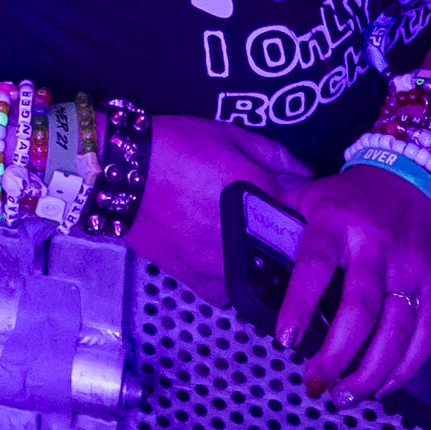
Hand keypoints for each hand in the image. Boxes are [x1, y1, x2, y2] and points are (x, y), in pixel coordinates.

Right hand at [125, 114, 308, 305]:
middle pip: (283, 258)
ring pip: (256, 281)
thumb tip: (307, 171)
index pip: (302, 222)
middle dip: (283, 249)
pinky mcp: (192, 279)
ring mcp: (219, 264)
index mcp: (261, 199)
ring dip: (257, 270)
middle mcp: (246, 239)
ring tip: (247, 252)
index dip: (302, 220)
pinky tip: (223, 266)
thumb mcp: (230, 135)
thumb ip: (274, 155)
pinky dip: (228, 284)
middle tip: (271, 235)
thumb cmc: (179, 146)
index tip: (299, 217)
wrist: (122, 170)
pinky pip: (223, 294)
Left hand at [269, 163, 430, 399]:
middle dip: (338, 353)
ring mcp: (410, 268)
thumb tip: (235, 249)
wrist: (421, 180)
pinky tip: (382, 387)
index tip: (285, 340)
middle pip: (361, 308)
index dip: (300, 304)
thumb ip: (277, 222)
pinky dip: (406, 368)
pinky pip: (426, 334)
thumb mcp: (311, 197)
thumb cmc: (352, 198)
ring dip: (372, 371)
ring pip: (397, 329)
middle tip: (315, 383)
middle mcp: (376, 247)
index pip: (315, 265)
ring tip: (345, 396)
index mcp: (337, 223)